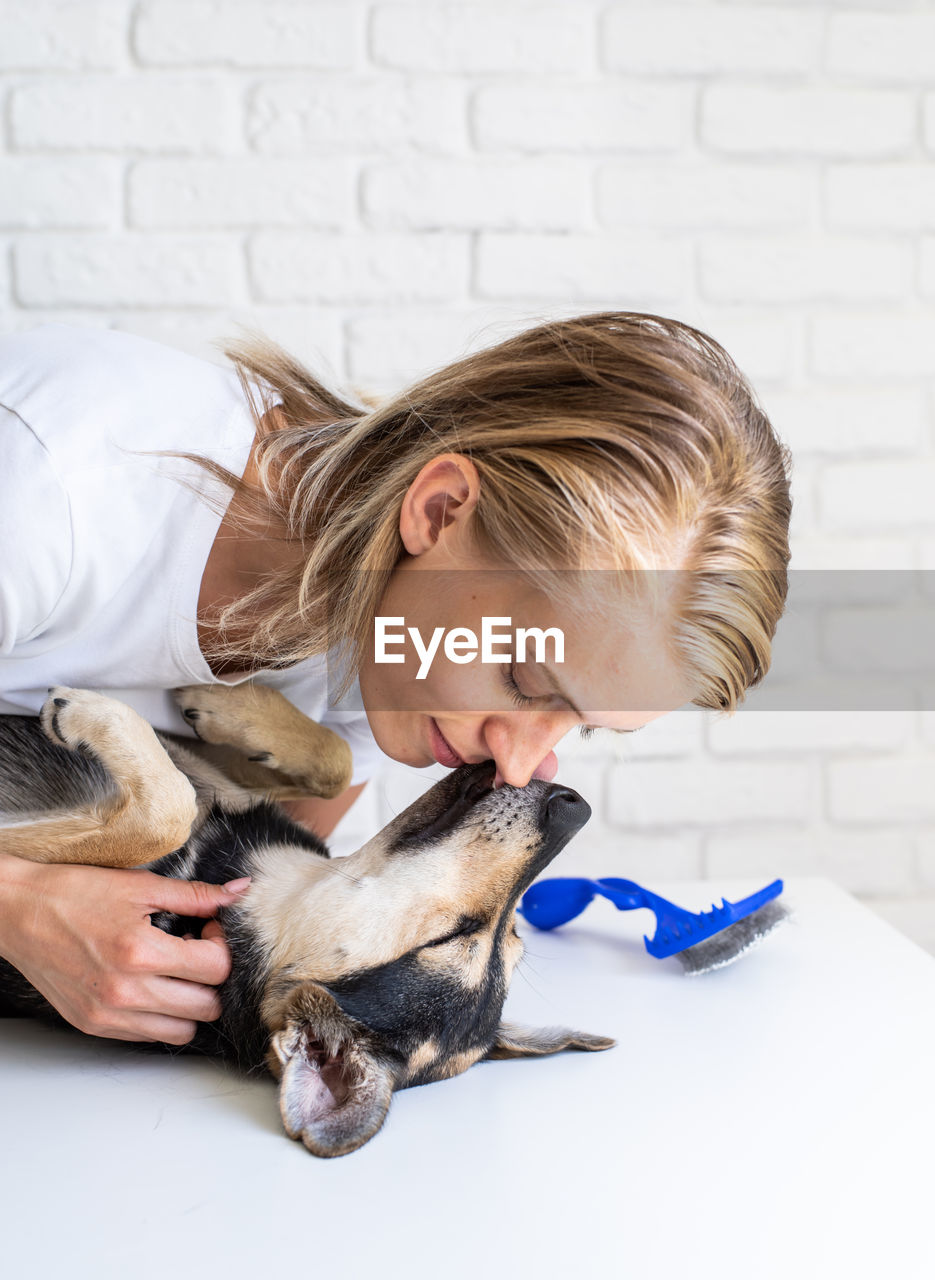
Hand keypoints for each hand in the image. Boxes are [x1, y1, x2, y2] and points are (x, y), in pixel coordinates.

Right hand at [0, 853, 250, 1044]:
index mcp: (141, 952)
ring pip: (183, 1030)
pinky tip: (151, 983)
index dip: (223, 944)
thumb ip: (195, 895)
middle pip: (207, 1005)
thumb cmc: (73, 893)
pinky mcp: (94, 1025)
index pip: (216, 968)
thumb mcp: (140, 886)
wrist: (17, 912)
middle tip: (197, 948)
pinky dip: (161, 1015)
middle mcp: (126, 992)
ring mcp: (108, 1014)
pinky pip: (148, 1035)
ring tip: (175, 969)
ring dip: (191, 1001)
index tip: (209, 927)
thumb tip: (238, 893)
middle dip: (212, 975)